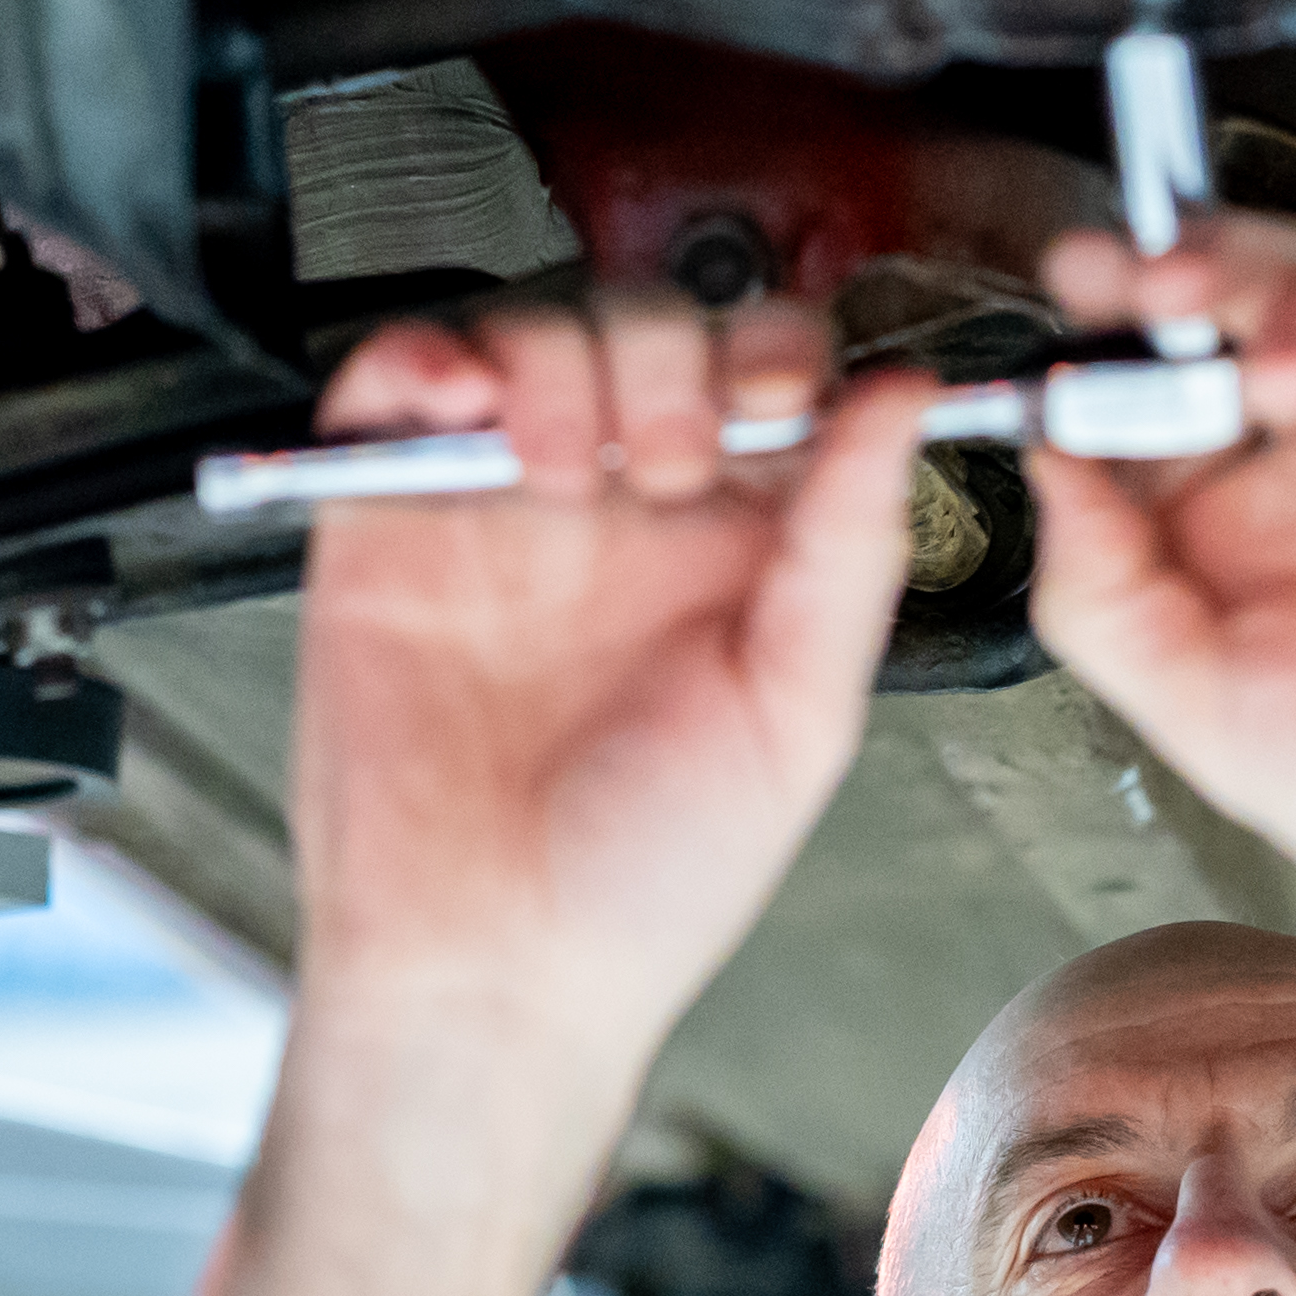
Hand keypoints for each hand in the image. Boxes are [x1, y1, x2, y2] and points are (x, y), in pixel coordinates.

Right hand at [289, 291, 931, 1037]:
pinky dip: (423, 358)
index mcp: (739, 549)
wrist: (493, 965)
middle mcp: (624, 513)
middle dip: (671, 360)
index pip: (771, 378)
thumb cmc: (649, 880)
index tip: (779, 400)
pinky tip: (460, 407)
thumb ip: (850, 548)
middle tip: (666, 462)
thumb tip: (908, 403)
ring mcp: (503, 502)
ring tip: (563, 474)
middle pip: (653, 330)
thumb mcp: (799, 716)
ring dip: (560, 363)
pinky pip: (394, 379)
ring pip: (535, 331)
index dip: (781, 355)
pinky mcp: (387, 512)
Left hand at [1019, 217, 1295, 1000]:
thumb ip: (1104, 598)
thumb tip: (1041, 467)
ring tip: (1246, 341)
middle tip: (1139, 274)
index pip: (1146, 406)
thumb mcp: (1205, 720)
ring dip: (1279, 301)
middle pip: (1234, 328)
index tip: (1064, 318)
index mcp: (1232, 543)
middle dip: (1179, 282)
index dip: (1100, 350)